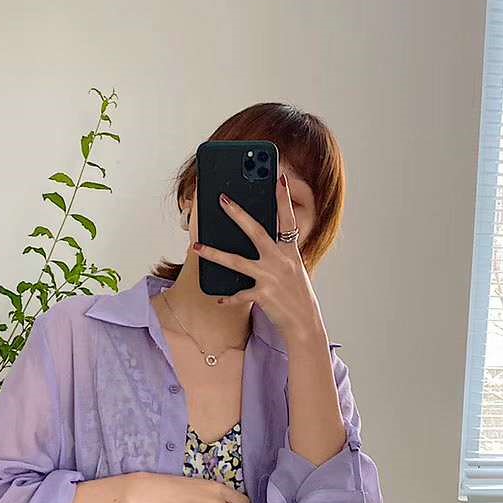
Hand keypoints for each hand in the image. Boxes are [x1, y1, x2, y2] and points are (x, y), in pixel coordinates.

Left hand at [193, 172, 325, 345]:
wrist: (305, 324)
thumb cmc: (296, 295)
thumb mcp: (292, 270)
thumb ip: (277, 255)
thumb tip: (255, 242)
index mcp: (290, 252)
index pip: (287, 219)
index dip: (283, 198)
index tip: (279, 177)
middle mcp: (281, 261)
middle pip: (256, 231)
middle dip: (238, 213)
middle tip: (222, 198)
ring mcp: (271, 277)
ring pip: (237, 262)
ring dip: (214, 253)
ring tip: (197, 246)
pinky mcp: (263, 295)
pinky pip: (239, 294)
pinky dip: (227, 297)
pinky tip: (218, 298)